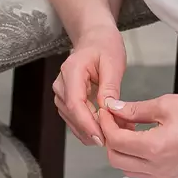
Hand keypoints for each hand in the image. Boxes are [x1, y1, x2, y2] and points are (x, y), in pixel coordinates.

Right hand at [52, 24, 125, 146]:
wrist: (95, 37)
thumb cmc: (105, 46)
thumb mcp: (113, 63)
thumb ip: (110, 87)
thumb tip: (108, 111)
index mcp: (72, 71)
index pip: (74, 103)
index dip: (87, 123)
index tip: (102, 137)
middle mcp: (61, 83)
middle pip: (71, 114)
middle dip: (92, 130)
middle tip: (116, 139)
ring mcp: (61, 91)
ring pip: (71, 119)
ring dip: (90, 131)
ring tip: (114, 135)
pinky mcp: (66, 98)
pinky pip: (74, 117)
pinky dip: (88, 126)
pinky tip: (104, 130)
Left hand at [97, 93, 177, 177]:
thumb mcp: (165, 104)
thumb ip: (135, 109)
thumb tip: (115, 109)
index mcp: (154, 149)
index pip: (115, 142)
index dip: (106, 124)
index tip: (106, 110)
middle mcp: (159, 168)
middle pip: (117, 160)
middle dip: (111, 138)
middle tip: (115, 119)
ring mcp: (168, 174)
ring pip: (130, 170)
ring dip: (123, 150)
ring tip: (129, 128)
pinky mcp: (177, 174)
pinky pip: (147, 174)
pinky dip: (138, 160)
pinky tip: (144, 139)